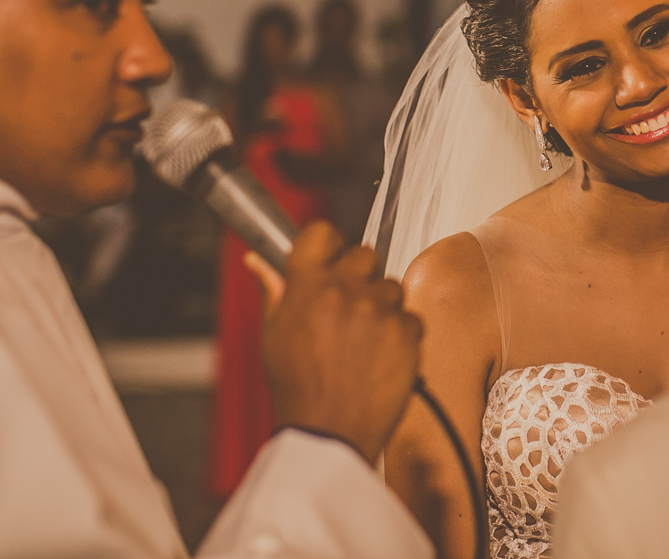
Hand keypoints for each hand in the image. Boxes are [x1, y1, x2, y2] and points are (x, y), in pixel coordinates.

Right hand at [253, 222, 422, 464]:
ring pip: (391, 286)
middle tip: (348, 305)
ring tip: (364, 339)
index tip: (329, 255)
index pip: (321, 232)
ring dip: (382, 305)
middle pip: (364, 253)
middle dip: (358, 274)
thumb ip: (274, 291)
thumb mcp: (273, 337)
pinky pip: (411, 317)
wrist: (329, 434)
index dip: (327, 242)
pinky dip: (401, 333)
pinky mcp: (406, 332)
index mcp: (306, 286)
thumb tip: (257, 261)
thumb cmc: (298, 390)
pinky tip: (381, 356)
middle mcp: (345, 291)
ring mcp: (379, 310)